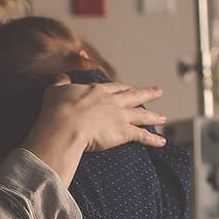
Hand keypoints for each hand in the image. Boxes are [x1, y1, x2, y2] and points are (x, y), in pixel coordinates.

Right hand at [37, 75, 168, 152]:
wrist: (65, 125)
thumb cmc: (57, 110)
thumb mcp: (55, 91)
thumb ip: (60, 83)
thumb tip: (60, 77)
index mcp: (97, 90)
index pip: (115, 87)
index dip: (124, 88)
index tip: (130, 88)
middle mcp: (112, 101)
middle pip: (134, 96)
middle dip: (147, 94)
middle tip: (158, 91)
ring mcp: (120, 116)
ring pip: (142, 115)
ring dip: (154, 117)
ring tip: (163, 118)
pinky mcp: (123, 132)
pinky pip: (142, 136)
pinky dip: (153, 140)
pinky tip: (162, 142)